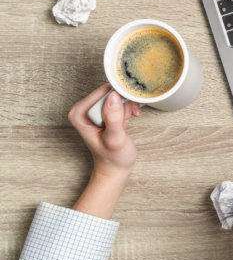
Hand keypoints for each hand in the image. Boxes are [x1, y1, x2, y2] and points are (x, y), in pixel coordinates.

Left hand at [69, 84, 140, 219]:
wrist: (115, 168)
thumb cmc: (113, 158)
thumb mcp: (114, 140)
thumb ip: (113, 119)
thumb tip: (113, 97)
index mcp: (79, 113)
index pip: (102, 92)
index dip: (118, 99)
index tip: (126, 112)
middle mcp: (83, 109)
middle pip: (109, 92)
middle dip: (123, 104)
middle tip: (125, 121)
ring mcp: (93, 110)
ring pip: (116, 95)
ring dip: (126, 108)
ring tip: (125, 124)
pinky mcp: (102, 111)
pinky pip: (118, 100)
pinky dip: (127, 109)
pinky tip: (127, 121)